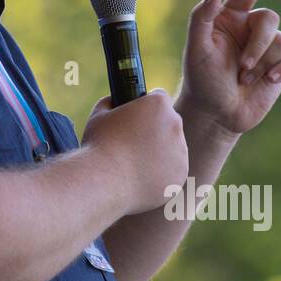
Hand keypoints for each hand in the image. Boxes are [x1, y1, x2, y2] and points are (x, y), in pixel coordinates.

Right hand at [81, 89, 188, 215]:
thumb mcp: (100, 114)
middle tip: (134, 142)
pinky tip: (141, 177)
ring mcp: (181, 152)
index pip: (160, 97)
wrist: (104, 182)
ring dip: (160, 152)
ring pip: (174, 148)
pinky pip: (173, 171)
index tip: (136, 116)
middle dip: (156, 129)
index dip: (147, 105)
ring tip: (135, 163)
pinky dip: (162, 174)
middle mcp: (175, 125)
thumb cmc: (99, 146)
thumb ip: (112, 103)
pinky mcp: (180, 176)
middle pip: (169, 122)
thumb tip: (114, 102)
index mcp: (158, 105)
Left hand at [176, 0, 280, 138]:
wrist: (215, 113)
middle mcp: (250, 28)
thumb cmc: (201, 78)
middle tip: (242, 67)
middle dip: (258, 44)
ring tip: (244, 79)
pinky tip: (270, 79)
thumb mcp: (196, 48)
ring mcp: (267, 47)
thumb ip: (201, 17)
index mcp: (229, 17)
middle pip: (269, 18)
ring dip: (263, 62)